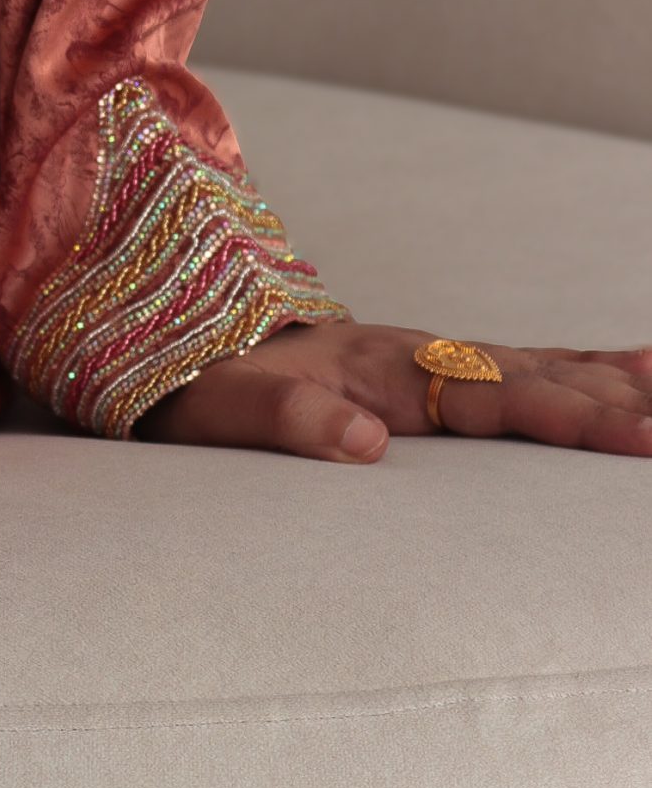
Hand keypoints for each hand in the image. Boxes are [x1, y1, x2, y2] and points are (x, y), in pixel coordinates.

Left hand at [130, 319, 651, 461]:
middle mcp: (422, 357)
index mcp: (385, 370)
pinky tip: (638, 368)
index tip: (641, 434)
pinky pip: (525, 364)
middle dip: (619, 403)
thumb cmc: (204, 385)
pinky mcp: (433, 368)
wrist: (181, 344)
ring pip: (544, 367)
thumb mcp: (226, 409)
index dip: (572, 417)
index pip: (498, 397)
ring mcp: (432, 358)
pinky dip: (585, 365)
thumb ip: (288, 422)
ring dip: (616, 381)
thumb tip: (364, 443)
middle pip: (540, 379)